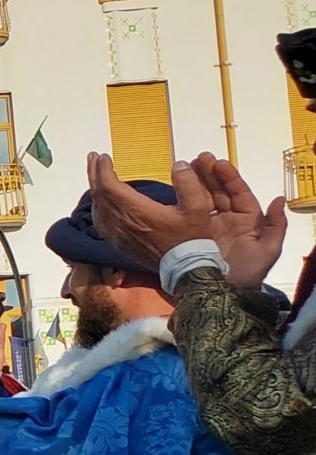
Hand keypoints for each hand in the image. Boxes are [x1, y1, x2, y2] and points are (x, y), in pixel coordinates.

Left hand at [88, 151, 209, 269]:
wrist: (185, 268)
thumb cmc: (191, 238)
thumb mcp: (198, 207)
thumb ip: (188, 183)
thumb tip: (178, 164)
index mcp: (137, 212)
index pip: (109, 187)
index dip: (103, 170)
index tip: (103, 157)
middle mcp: (122, 223)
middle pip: (99, 195)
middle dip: (95, 174)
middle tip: (94, 158)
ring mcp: (118, 235)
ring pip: (97, 208)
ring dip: (95, 189)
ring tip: (98, 174)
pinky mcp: (119, 243)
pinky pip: (100, 221)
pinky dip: (98, 206)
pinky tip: (102, 201)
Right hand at [196, 154, 290, 287]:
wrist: (220, 296)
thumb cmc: (245, 275)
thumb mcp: (267, 251)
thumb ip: (276, 226)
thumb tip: (278, 200)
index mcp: (247, 221)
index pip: (239, 193)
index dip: (229, 177)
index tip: (218, 163)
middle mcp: (227, 221)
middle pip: (219, 192)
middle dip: (210, 174)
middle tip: (198, 158)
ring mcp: (208, 228)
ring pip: (204, 199)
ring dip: (196, 182)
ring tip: (185, 166)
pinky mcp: (191, 235)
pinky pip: (189, 213)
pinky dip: (184, 200)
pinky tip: (177, 188)